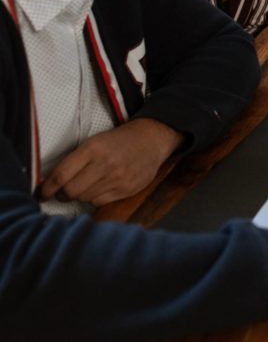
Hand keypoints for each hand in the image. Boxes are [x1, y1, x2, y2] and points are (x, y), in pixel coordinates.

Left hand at [39, 118, 183, 206]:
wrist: (152, 139)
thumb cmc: (119, 140)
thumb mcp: (95, 142)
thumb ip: (75, 160)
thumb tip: (52, 182)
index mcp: (93, 148)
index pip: (61, 176)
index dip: (46, 188)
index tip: (41, 193)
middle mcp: (105, 164)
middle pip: (70, 191)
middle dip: (61, 194)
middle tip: (61, 192)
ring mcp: (118, 178)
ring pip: (84, 198)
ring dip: (80, 195)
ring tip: (86, 185)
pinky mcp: (127, 189)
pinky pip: (100, 202)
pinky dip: (95, 198)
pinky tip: (101, 187)